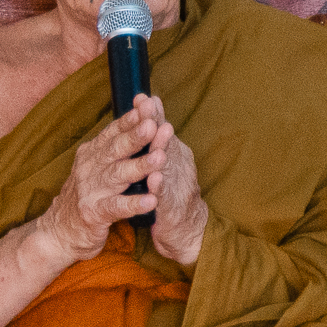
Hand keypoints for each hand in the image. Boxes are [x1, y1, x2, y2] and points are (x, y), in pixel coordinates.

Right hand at [38, 100, 170, 260]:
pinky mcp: (92, 214)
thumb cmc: (86, 196)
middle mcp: (88, 168)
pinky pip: (116, 207)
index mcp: (92, 154)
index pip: (112, 132)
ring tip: (160, 158)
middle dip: (136, 136)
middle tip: (154, 124)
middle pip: (115, 149)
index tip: (148, 106)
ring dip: (140, 166)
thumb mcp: (95, 167)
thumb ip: (114, 148)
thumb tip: (140, 119)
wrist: (59, 231)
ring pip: (118, 175)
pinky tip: (151, 201)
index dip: (130, 119)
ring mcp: (89, 191)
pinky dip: (134, 204)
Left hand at [143, 112, 207, 263]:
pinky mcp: (173, 208)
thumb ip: (157, 138)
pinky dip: (160, 187)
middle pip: (167, 142)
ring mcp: (178, 186)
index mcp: (174, 153)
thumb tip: (150, 109)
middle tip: (149, 106)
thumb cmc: (170, 191)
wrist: (184, 230)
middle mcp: (179, 166)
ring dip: (162, 151)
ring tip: (158, 135)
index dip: (152, 113)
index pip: (160, 130)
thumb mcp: (164, 161)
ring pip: (169, 166)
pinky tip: (155, 179)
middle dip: (157, 124)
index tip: (142, 96)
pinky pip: (166, 196)